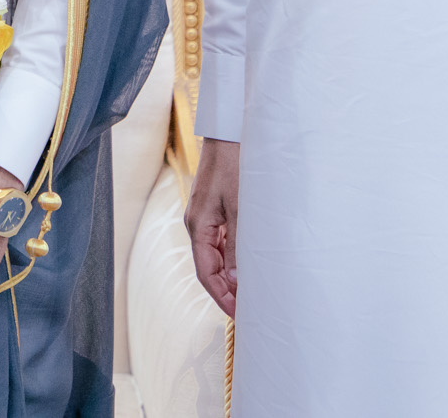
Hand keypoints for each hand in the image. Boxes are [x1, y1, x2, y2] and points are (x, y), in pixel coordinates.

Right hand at [185, 138, 239, 316]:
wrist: (230, 134)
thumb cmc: (234, 166)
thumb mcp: (239, 209)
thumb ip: (237, 245)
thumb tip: (236, 279)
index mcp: (198, 226)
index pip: (206, 272)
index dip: (221, 295)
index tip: (237, 313)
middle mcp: (197, 223)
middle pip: (208, 266)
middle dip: (226, 289)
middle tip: (247, 308)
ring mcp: (205, 216)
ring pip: (215, 254)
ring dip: (230, 274)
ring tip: (250, 290)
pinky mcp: (214, 208)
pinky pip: (220, 240)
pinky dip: (232, 256)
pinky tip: (246, 262)